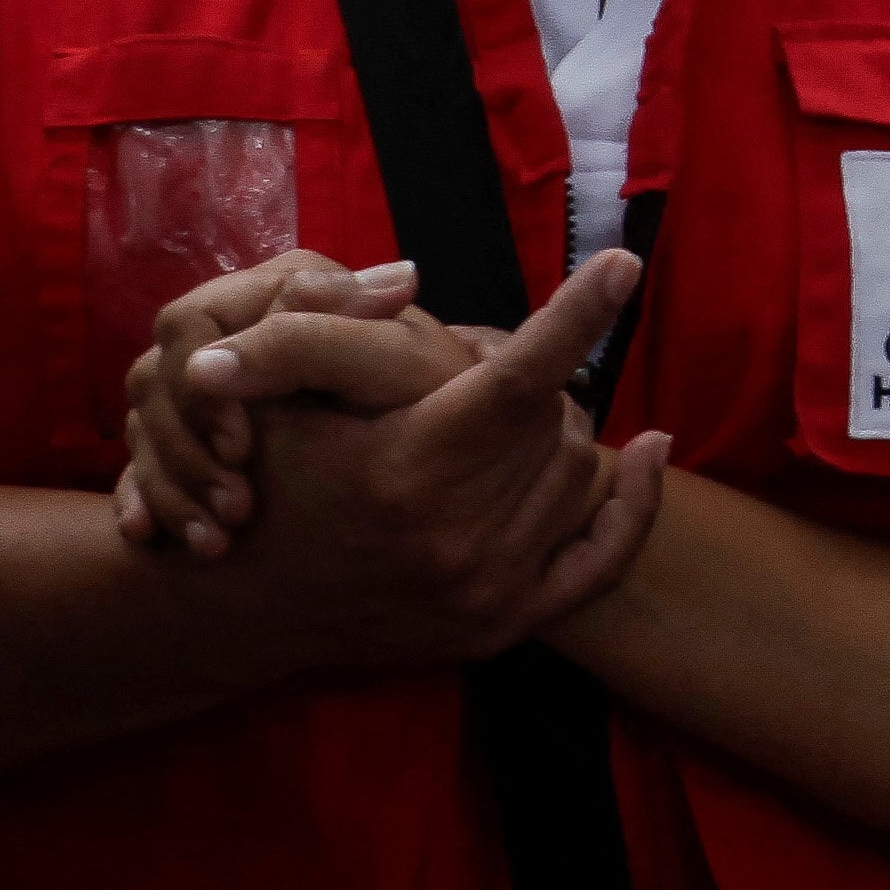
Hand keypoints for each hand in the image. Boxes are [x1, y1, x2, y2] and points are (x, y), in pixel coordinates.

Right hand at [116, 249, 419, 554]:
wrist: (460, 441)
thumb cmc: (434, 394)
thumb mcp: (391, 360)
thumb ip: (313, 337)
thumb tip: (209, 364)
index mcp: (278, 290)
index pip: (189, 324)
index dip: (201, 385)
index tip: (244, 447)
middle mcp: (238, 329)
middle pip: (157, 379)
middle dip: (185, 450)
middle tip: (236, 508)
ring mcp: (214, 384)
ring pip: (150, 427)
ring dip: (172, 486)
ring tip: (217, 542)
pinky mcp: (203, 437)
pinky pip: (144, 466)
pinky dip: (146, 502)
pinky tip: (153, 538)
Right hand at [118, 249, 670, 669]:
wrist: (239, 607)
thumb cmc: (263, 481)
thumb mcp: (276, 398)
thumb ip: (329, 328)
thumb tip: (407, 276)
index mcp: (404, 472)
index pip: (517, 382)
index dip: (576, 317)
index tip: (625, 264)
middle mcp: (455, 540)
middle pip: (551, 418)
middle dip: (524, 382)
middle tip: (465, 381)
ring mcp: (486, 591)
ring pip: (577, 468)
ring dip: (548, 433)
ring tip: (488, 425)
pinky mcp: (502, 625)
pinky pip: (605, 556)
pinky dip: (632, 502)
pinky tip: (650, 451)